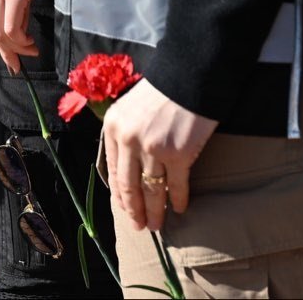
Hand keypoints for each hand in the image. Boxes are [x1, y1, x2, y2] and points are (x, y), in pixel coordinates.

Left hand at [0, 0, 39, 73]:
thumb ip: (3, 4)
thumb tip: (13, 37)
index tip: (6, 54)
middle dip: (5, 49)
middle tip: (18, 62)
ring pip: (0, 32)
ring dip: (16, 48)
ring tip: (30, 51)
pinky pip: (12, 28)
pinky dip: (21, 41)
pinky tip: (30, 42)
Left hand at [101, 79, 217, 232]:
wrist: (190, 75)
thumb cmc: (163, 91)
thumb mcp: (131, 108)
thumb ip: (125, 134)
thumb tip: (127, 167)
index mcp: (112, 127)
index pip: (112, 171)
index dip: (119, 195)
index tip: (125, 210)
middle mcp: (128, 139)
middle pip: (129, 186)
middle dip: (135, 211)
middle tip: (141, 226)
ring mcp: (152, 148)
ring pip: (151, 190)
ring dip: (155, 211)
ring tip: (158, 225)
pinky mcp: (177, 154)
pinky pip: (175, 186)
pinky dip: (177, 200)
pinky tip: (179, 208)